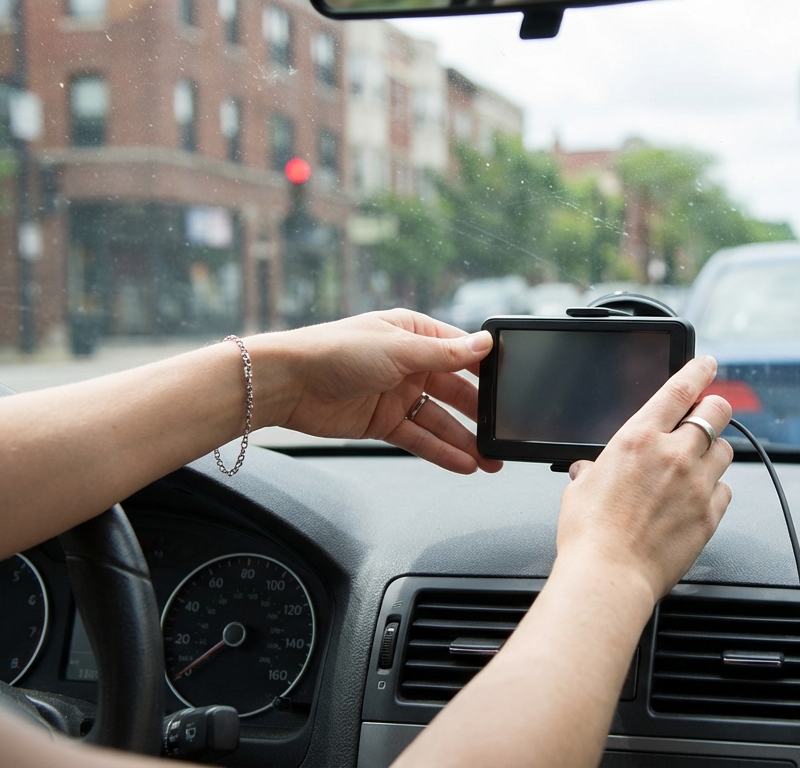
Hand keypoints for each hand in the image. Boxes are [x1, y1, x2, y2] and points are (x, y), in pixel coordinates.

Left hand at [245, 309, 502, 474]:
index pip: (460, 351)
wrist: (287, 383)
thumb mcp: (397, 349)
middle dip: (481, 414)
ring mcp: (396, 394)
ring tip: (491, 461)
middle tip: (505, 433)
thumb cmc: (335, 351)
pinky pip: (419, 439)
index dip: (486, 371)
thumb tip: (485, 343)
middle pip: (455, 391)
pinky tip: (464, 464)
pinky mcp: (383, 422)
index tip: (512, 389)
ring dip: (465, 440)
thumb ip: (444, 353)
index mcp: (414, 333)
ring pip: (440, 420)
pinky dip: (441, 452)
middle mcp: (409, 364)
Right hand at [554, 356, 733, 599]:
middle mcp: (674, 454)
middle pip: (716, 411)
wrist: (609, 576)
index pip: (680, 389)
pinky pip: (725, 490)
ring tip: (695, 467)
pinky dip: (715, 491)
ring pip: (725, 450)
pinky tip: (696, 501)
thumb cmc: (588, 535)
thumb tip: (590, 471)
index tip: (706, 364)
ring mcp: (697, 484)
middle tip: (706, 416)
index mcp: (639, 438)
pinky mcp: (710, 515)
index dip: (698, 370)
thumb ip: (593, 470)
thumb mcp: (581, 488)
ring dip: (713, 452)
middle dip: (713, 409)